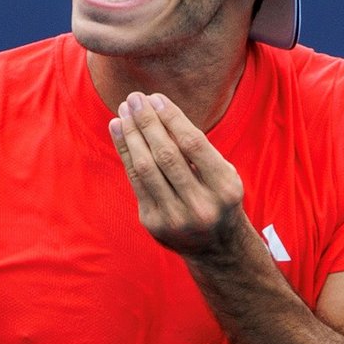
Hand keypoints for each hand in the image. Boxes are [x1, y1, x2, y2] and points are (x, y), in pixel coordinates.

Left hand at [109, 92, 245, 257]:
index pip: (193, 143)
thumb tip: (157, 107)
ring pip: (146, 167)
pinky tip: (119, 131)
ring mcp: (175, 218)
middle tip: (134, 98)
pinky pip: (135, 180)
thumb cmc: (217, 195)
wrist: (216, 246)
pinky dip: (125, 152)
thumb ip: (196, 147)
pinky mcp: (154, 223)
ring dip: (131, 135)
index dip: (171, 117)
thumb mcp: (221, 172)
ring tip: (123, 111)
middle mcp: (201, 205)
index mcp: (225, 187)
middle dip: (147, 122)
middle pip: (166, 154)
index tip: (155, 97)